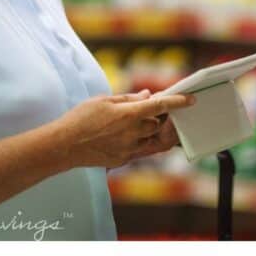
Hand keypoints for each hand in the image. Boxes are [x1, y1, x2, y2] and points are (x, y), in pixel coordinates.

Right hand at [55, 89, 194, 169]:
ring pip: (151, 139)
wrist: (64, 145)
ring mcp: (129, 148)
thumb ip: (128, 98)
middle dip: (158, 117)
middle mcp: (133, 132)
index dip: (178, 101)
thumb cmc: (80, 119)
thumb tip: (147, 96)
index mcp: (129, 114)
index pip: (161, 106)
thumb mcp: (103, 100)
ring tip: (138, 123)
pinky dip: (140, 141)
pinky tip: (126, 135)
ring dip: (151, 130)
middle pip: (157, 124)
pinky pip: (140, 149)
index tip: (190, 99)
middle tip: (150, 110)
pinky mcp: (124, 159)